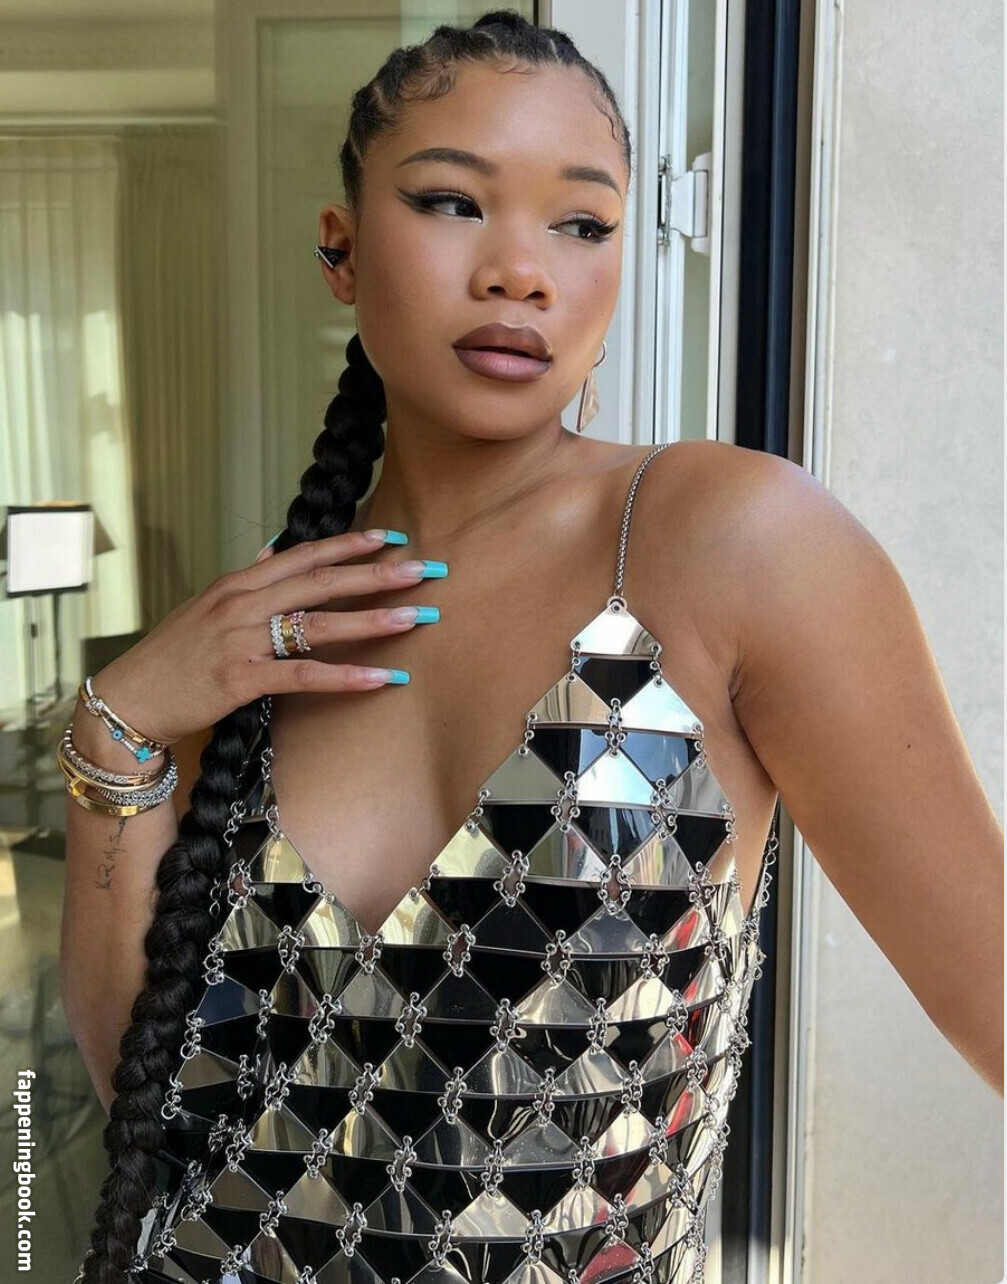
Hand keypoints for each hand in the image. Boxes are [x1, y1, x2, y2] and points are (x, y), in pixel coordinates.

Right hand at [84, 531, 443, 745]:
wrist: (129, 699)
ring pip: (319, 624)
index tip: (392, 538)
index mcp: (238, 583)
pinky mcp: (241, 679)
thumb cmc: (173, 656)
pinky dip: (345, 676)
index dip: (350, 545)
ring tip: (416, 615)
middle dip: (377, 574)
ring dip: (372, 619)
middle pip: (322, 582)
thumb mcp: (206, 606)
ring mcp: (242, 639)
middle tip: (424, 569)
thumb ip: (247, 578)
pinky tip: (381, 678)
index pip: (304, 555)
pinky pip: (303, 675)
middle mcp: (242, 604)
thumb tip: (273, 549)